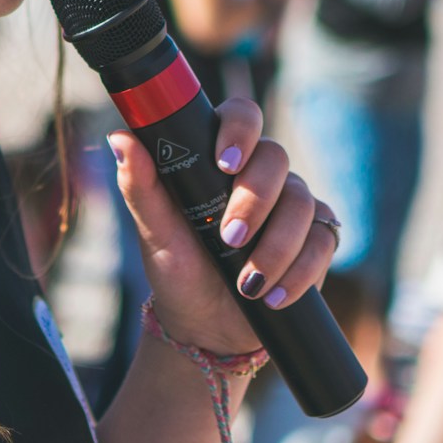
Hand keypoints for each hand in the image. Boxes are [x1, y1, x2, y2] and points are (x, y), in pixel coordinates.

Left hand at [108, 97, 336, 356]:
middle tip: (229, 237)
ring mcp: (292, 206)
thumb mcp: (153, 231)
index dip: (240, 130)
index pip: (242, 116)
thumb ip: (139, 185)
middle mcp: (262, 174)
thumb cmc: (177, 267)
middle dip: (255, 200)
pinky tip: (273, 296)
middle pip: (276, 159)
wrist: (206, 326)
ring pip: (303, 203)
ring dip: (276, 246)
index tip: (224, 163)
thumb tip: (119, 138)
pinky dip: (299, 272)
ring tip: (247, 283)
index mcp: (221, 158)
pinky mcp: (316, 241)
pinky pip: (323, 241)